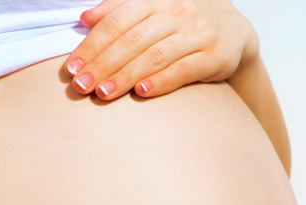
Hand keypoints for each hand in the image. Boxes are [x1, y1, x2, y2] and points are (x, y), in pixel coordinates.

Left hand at [63, 0, 258, 99]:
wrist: (234, 32)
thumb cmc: (182, 24)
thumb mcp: (154, 10)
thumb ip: (119, 11)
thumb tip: (85, 18)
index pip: (116, 21)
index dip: (92, 45)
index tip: (71, 67)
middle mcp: (178, 12)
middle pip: (132, 40)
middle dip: (103, 64)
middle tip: (81, 85)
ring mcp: (198, 33)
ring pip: (155, 56)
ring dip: (125, 76)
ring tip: (103, 93)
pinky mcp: (215, 56)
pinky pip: (183, 70)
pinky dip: (161, 81)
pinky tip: (141, 92)